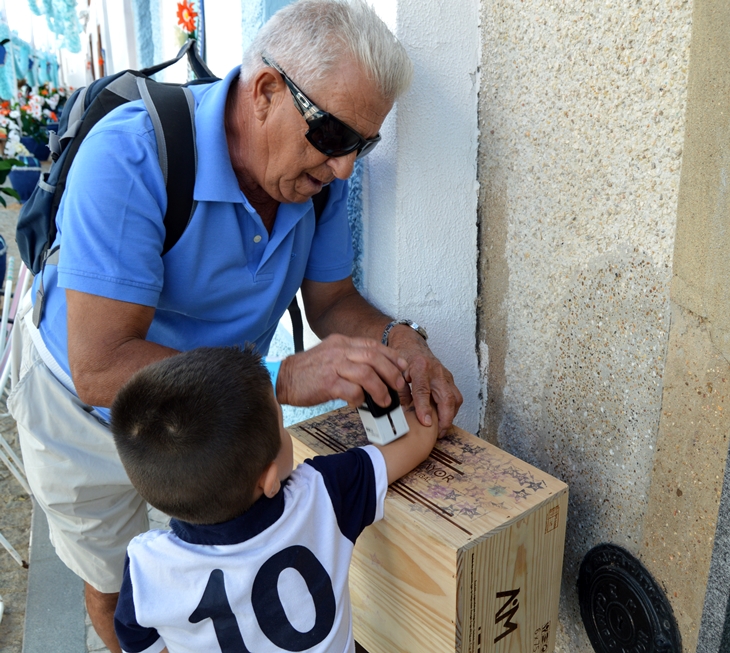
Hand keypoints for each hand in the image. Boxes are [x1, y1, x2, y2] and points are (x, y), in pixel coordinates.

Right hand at [276, 334, 407, 407]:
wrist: (281, 378)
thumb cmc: (307, 372)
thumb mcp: (330, 355)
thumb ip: (349, 359)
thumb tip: (374, 372)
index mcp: (342, 343)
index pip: (373, 346)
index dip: (392, 357)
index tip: (402, 368)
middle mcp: (339, 350)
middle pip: (374, 358)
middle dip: (391, 373)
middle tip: (398, 387)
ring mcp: (333, 366)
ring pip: (367, 374)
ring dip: (380, 389)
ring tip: (384, 401)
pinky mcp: (326, 382)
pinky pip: (352, 390)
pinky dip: (360, 398)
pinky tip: (358, 403)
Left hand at [386, 326, 462, 436]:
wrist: (411, 344)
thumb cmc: (402, 357)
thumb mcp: (395, 372)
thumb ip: (399, 390)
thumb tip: (402, 412)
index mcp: (420, 367)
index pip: (423, 391)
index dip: (424, 409)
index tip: (426, 423)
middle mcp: (436, 371)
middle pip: (447, 397)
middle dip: (445, 418)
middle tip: (439, 434)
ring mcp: (445, 375)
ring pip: (455, 398)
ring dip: (451, 415)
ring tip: (442, 430)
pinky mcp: (449, 379)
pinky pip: (456, 396)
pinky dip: (452, 409)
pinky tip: (444, 418)